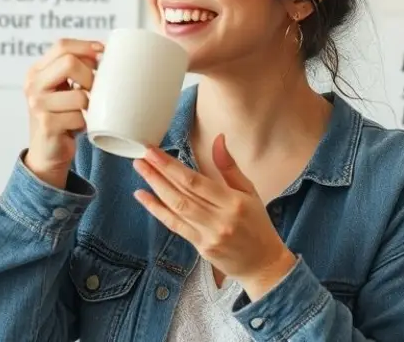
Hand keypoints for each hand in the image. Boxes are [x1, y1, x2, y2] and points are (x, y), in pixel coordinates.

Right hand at [22, 38, 102, 187]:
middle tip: (94, 89)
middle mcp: (32, 85)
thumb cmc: (61, 116)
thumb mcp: (62, 89)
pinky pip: (79, 117)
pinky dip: (85, 123)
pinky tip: (76, 126)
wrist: (47, 152)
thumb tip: (102, 51)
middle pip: (69, 63)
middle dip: (90, 76)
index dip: (86, 46)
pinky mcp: (46, 124)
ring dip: (89, 105)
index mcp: (36, 71)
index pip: (62, 46)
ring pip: (79, 95)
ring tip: (83, 112)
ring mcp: (37, 105)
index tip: (103, 52)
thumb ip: (74, 69)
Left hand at [132, 134, 296, 299]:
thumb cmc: (257, 224)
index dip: (172, 166)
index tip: (155, 151)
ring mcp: (208, 235)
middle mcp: (219, 219)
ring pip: (176, 208)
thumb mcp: (250, 192)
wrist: (263, 264)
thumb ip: (229, 167)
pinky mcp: (200, 247)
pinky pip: (174, 226)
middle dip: (159, 173)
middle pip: (182, 193)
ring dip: (155, 187)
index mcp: (233, 202)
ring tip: (140, 169)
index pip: (196, 181)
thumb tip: (218, 139)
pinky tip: (143, 196)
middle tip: (142, 155)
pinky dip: (157, 210)